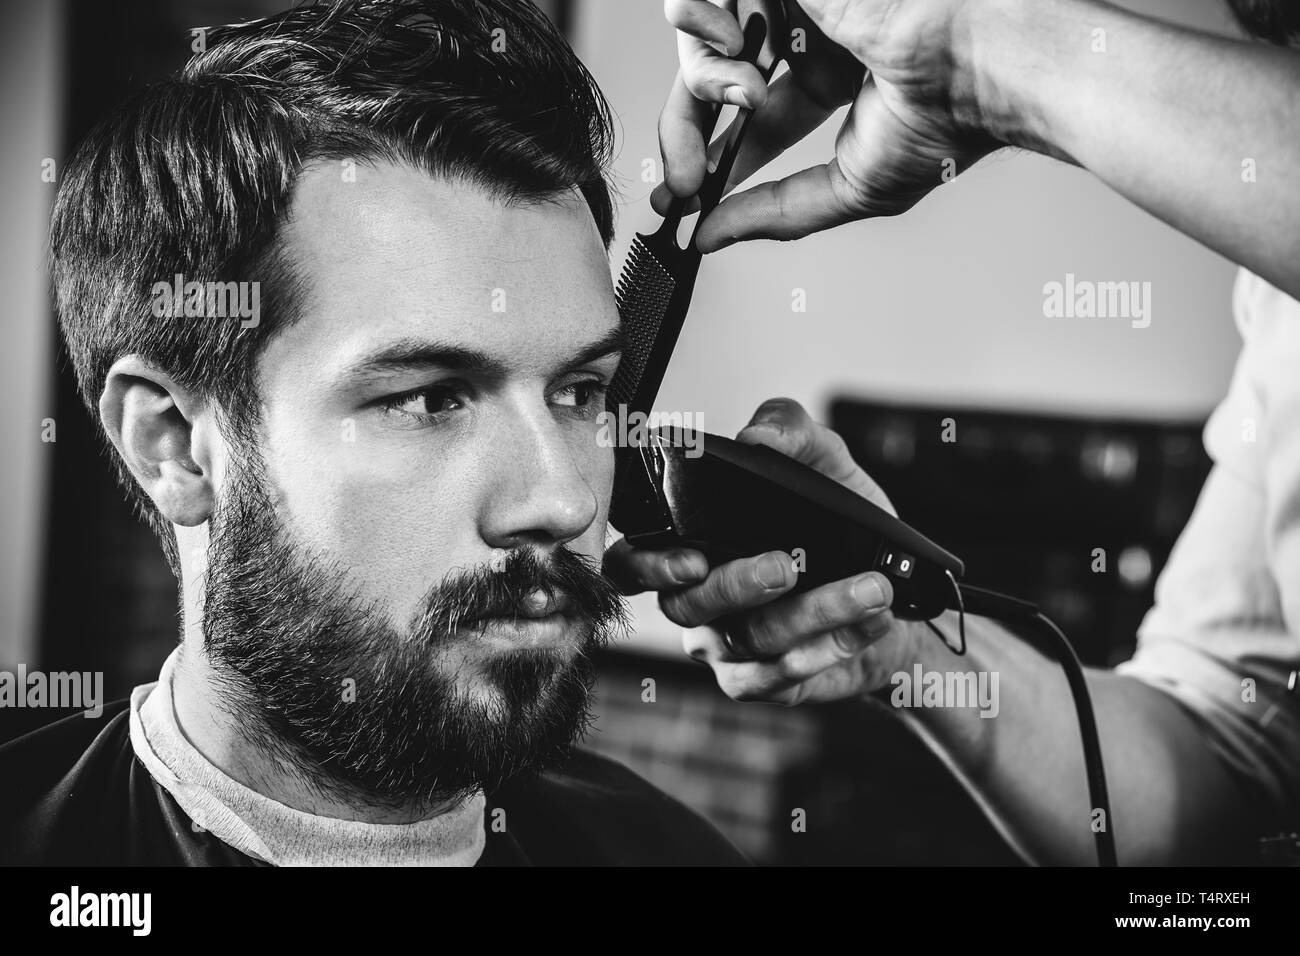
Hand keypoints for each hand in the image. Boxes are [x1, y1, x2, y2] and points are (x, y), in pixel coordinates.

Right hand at [603, 397, 924, 704]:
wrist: (898, 592)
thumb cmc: (842, 528)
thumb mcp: (824, 463)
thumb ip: (789, 431)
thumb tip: (757, 437)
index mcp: (689, 548)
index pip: (632, 564)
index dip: (649, 566)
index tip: (692, 558)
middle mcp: (699, 604)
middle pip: (689, 606)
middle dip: (738, 585)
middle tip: (787, 565)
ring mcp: (729, 649)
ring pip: (752, 639)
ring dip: (816, 611)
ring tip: (870, 586)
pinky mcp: (766, 683)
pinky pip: (785, 675)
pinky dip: (835, 644)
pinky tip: (872, 619)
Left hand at [653, 0, 1002, 251]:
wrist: (981, 59)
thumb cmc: (949, 119)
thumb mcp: (850, 186)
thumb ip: (777, 212)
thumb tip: (708, 237)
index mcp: (829, 72)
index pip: (749, 113)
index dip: (711, 151)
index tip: (682, 197)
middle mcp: (809, 28)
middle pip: (716, 74)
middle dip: (688, 128)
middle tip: (686, 177)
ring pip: (708, 33)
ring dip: (703, 74)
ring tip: (742, 94)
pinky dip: (698, 16)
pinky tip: (729, 45)